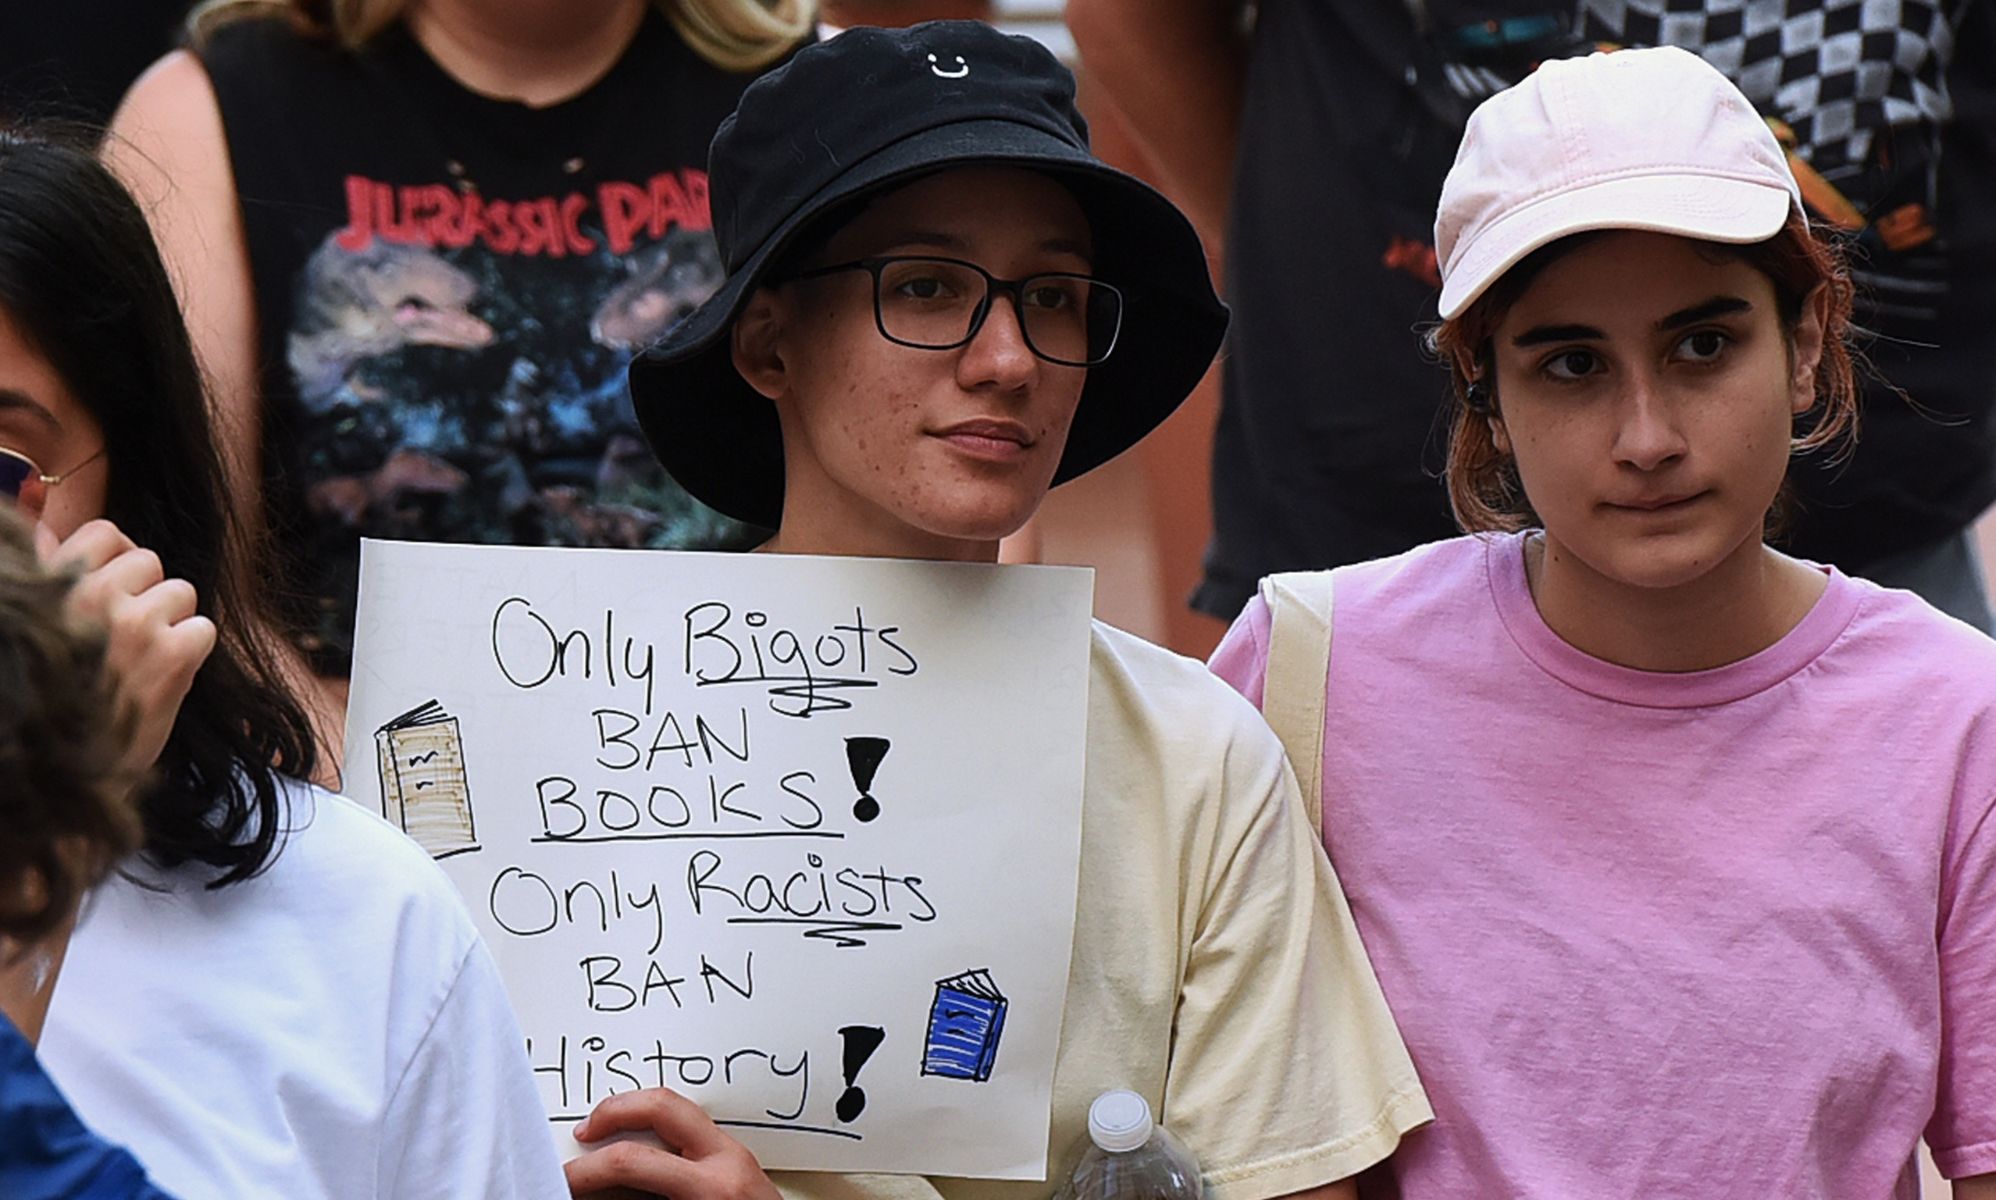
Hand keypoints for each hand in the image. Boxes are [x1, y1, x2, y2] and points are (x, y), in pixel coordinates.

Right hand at [39, 519, 216, 776]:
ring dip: (172, 622)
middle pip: (149, 561)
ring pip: (182, 591)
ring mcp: (132, 624)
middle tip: (128, 637)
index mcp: (51, 585)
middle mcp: (88, 597)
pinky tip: (164, 677)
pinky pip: (203, 629)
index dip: (117, 563)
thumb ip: (47, 579)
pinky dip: (192, 652)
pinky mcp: (171, 656)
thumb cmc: (50, 697)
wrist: (62, 772)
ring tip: (143, 660)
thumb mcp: (36, 627)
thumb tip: (44, 533)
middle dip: (147, 594)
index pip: (106, 534)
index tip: (112, 595)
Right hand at [566, 1089, 780, 1199]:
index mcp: (712, 1189)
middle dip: (613, 1112)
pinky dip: (660, 1127)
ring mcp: (737, 1154)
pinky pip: (692, 1126)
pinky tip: (642, 1141)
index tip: (564, 1180)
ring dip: (638, 1111)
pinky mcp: (740, 1157)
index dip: (586, 1171)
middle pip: (660, 1105)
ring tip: (607, 1131)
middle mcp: (728, 1160)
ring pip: (679, 1106)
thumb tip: (599, 1194)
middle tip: (584, 1134)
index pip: (632, 1162)